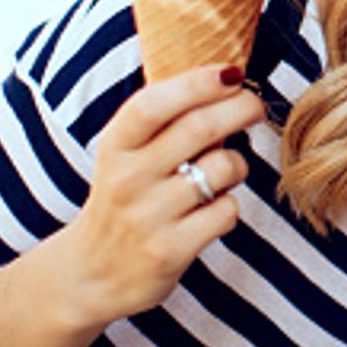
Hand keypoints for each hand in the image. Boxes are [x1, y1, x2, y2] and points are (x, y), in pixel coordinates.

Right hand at [59, 63, 263, 325]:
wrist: (91, 274)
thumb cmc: (125, 197)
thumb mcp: (126, 154)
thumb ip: (165, 120)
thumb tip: (227, 77)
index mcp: (115, 146)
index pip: (153, 104)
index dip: (198, 82)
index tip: (231, 72)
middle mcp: (127, 178)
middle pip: (200, 128)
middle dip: (241, 107)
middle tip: (255, 106)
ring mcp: (148, 217)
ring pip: (223, 167)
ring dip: (238, 163)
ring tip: (226, 170)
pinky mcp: (169, 250)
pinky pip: (226, 210)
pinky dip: (230, 205)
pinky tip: (212, 209)